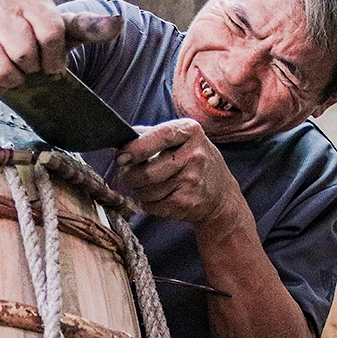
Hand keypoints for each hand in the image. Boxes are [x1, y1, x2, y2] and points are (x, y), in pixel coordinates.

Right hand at [0, 0, 119, 91]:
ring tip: (15, 73)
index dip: (54, 57)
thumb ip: (89, 28)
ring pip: (2, 70)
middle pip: (24, 52)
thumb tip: (118, 22)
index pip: (51, 31)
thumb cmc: (32, 37)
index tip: (52, 63)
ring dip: (14, 81)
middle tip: (30, 67)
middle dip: (31, 68)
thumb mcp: (63, 31)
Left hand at [115, 118, 243, 222]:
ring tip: (145, 186)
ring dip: (138, 191)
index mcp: (190, 132)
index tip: (120, 157)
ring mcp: (192, 180)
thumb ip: (147, 135)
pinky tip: (157, 196)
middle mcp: (194, 155)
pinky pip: (152, 205)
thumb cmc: (190, 161)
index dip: (136, 148)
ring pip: (146, 191)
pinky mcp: (187, 202)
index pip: (159, 136)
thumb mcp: (179, 139)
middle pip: (146, 171)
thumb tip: (116, 141)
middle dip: (129, 176)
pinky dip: (147, 203)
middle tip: (127, 175)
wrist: (220, 194)